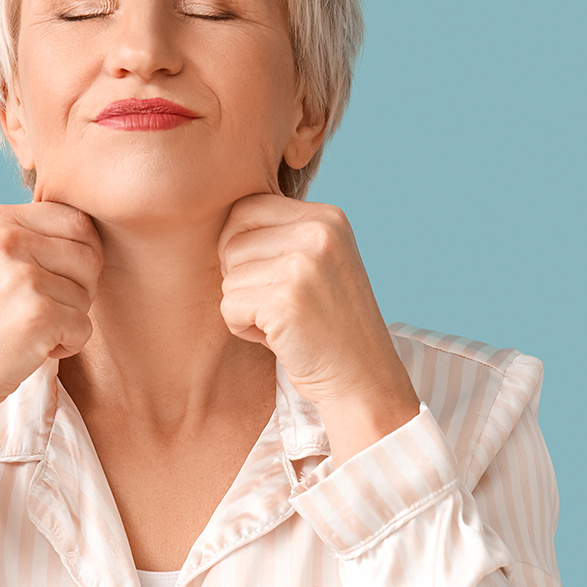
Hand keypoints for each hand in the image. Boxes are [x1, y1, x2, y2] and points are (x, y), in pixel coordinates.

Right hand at [0, 202, 102, 416]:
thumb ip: (31, 238)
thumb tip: (92, 228)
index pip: (76, 219)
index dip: (81, 254)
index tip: (56, 280)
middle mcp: (7, 240)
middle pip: (90, 254)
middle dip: (82, 286)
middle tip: (48, 308)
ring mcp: (22, 277)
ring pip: (88, 293)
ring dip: (70, 318)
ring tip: (30, 329)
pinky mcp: (37, 315)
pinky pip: (84, 327)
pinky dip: (69, 344)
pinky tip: (33, 349)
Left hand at [217, 194, 419, 465]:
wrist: (363, 379)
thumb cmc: (332, 324)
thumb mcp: (321, 261)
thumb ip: (283, 234)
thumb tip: (223, 222)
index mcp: (328, 217)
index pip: (247, 208)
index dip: (242, 246)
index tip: (269, 277)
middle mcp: (318, 232)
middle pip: (231, 240)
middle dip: (240, 277)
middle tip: (277, 302)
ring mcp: (304, 265)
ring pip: (228, 277)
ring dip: (245, 307)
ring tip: (284, 322)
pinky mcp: (286, 301)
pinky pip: (230, 306)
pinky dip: (244, 329)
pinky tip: (278, 338)